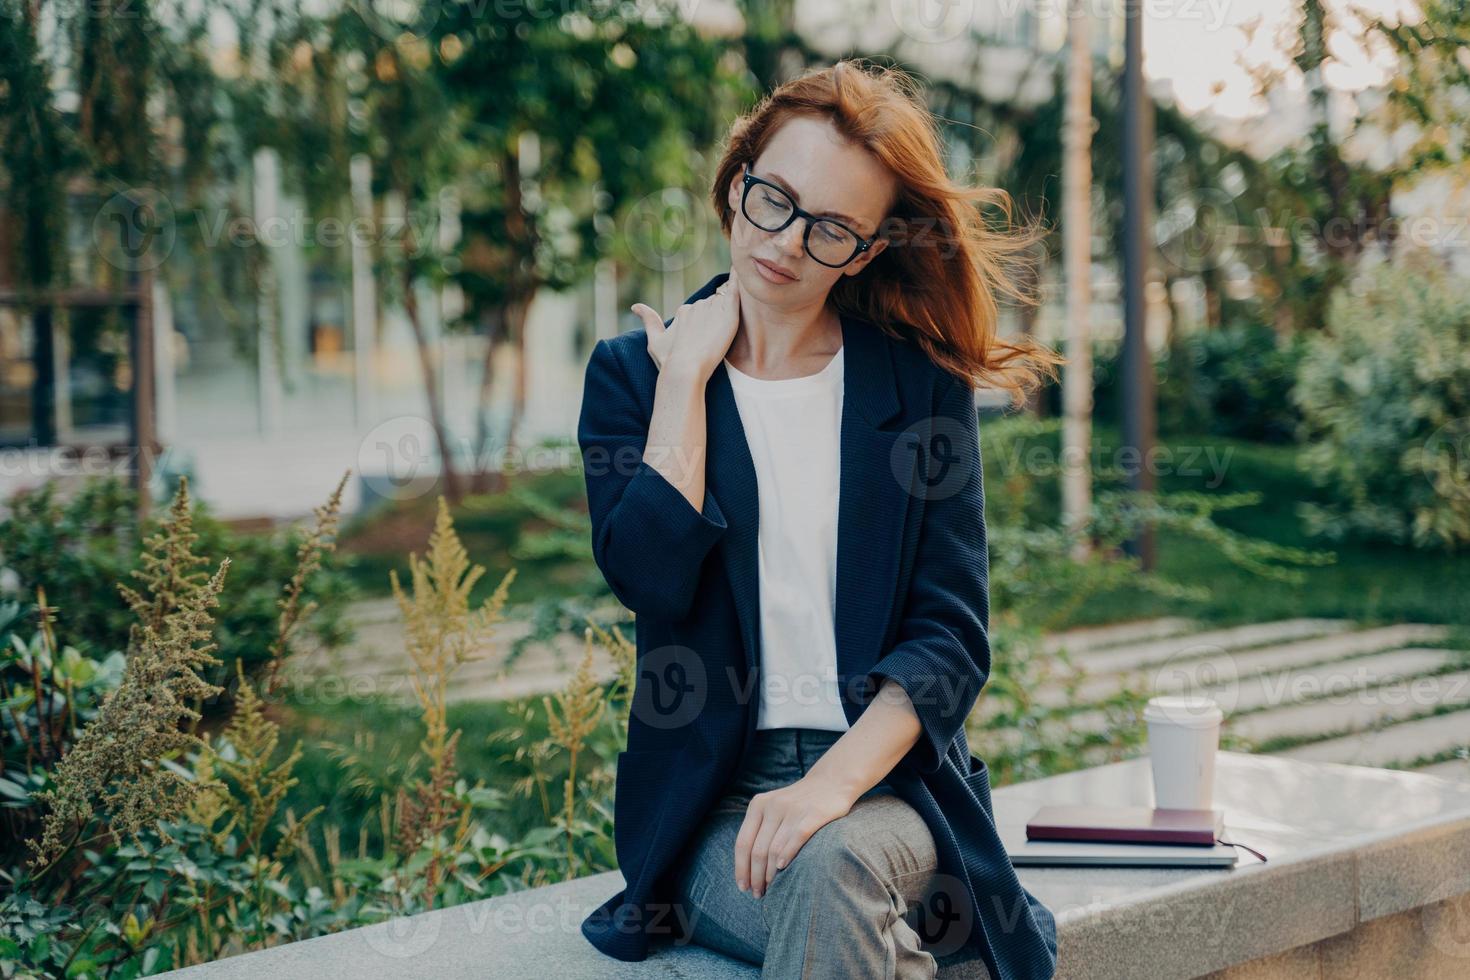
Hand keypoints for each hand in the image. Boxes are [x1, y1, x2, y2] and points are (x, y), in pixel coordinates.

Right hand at [631, 267, 740, 379]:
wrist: (684, 368)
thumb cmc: (669, 360)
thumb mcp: (655, 341)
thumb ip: (649, 320)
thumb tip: (635, 307)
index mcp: (683, 312)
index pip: (699, 312)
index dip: (704, 327)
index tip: (705, 343)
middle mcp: (696, 306)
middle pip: (712, 307)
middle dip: (716, 320)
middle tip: (715, 342)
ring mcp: (712, 309)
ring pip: (723, 304)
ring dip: (726, 313)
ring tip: (725, 332)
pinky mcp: (727, 313)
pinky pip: (735, 293)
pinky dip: (738, 282)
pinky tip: (743, 274)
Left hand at [733, 772, 857, 898]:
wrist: (831, 781)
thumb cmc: (798, 803)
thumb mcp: (773, 808)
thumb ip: (760, 830)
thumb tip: (747, 868)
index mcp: (758, 805)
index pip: (742, 842)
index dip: (741, 868)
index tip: (742, 886)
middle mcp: (772, 806)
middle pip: (757, 850)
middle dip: (755, 876)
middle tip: (758, 893)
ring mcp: (793, 809)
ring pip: (774, 849)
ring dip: (770, 874)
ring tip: (770, 888)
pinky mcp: (813, 814)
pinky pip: (796, 838)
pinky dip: (787, 855)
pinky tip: (782, 868)